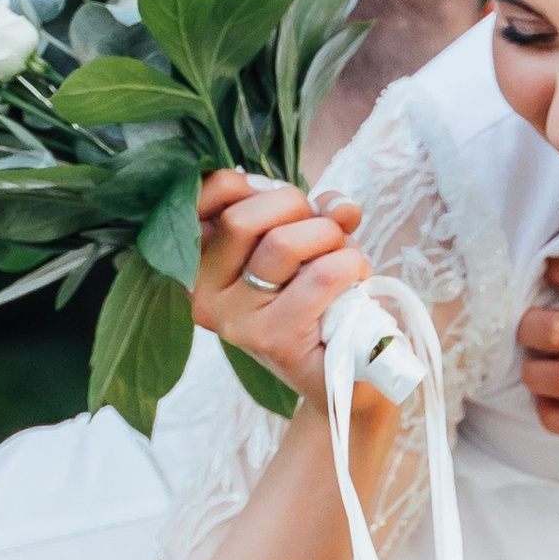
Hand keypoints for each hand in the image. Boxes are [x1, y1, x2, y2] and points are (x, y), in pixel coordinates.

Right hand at [194, 170, 372, 408]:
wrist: (344, 376)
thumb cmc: (320, 302)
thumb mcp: (309, 246)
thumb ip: (316, 215)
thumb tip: (339, 204)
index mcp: (202, 267)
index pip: (202, 201)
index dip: (245, 183)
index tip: (282, 194)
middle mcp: (207, 297)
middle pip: (243, 219)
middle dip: (297, 207)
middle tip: (324, 228)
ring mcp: (237, 322)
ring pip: (284, 244)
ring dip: (330, 237)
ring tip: (345, 257)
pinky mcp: (275, 340)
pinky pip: (322, 276)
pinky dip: (352, 265)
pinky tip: (357, 282)